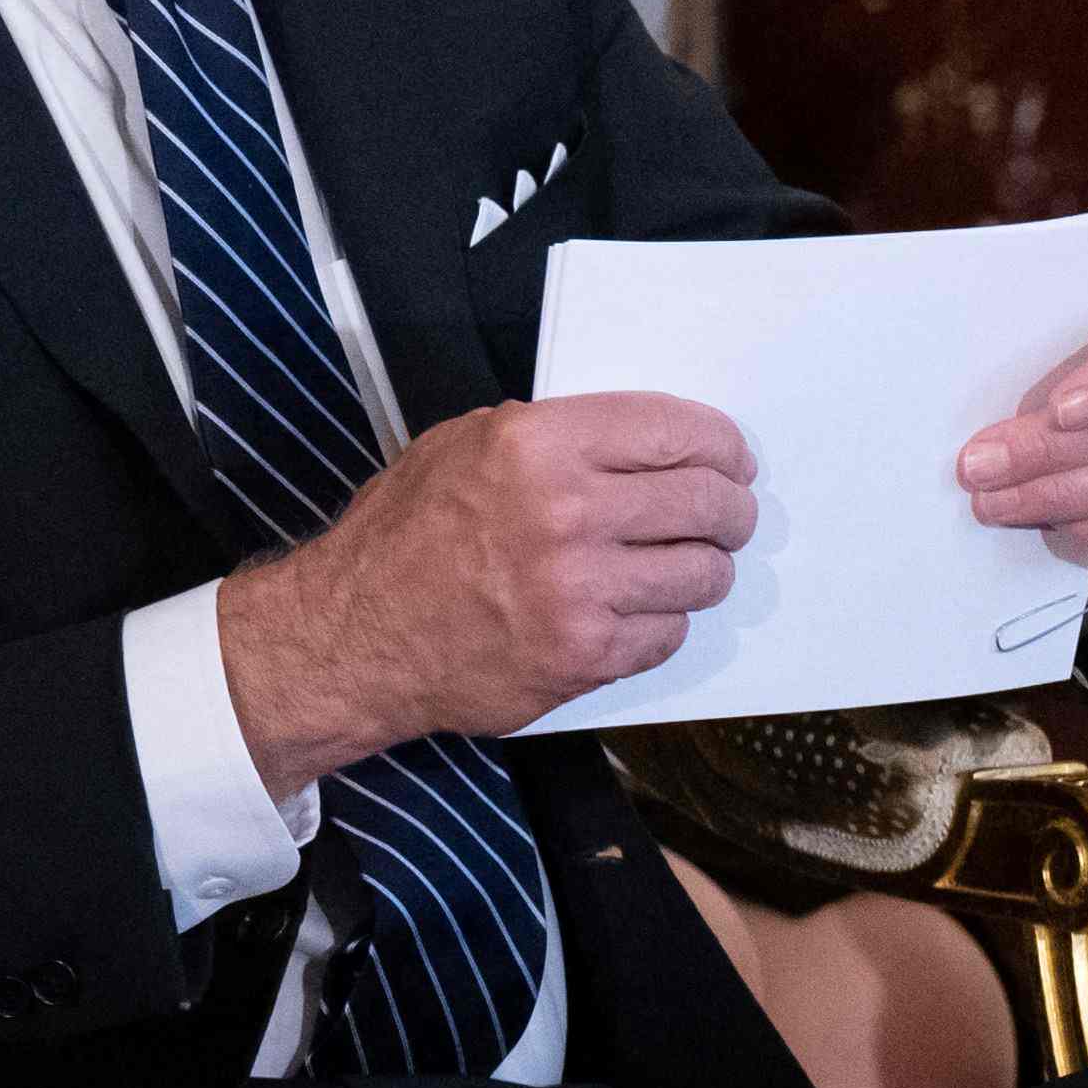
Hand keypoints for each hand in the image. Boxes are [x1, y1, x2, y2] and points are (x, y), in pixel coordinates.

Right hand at [219, 395, 754, 786]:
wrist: (353, 637)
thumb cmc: (406, 536)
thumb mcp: (465, 446)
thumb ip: (557, 436)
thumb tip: (649, 439)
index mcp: (537, 445)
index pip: (676, 431)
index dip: (722, 446)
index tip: (733, 459)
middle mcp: (565, 513)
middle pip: (707, 501)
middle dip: (732, 508)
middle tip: (731, 514)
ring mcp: (580, 590)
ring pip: (704, 573)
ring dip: (705, 568)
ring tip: (686, 565)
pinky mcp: (586, 656)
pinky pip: (670, 632)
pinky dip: (663, 621)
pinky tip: (634, 610)